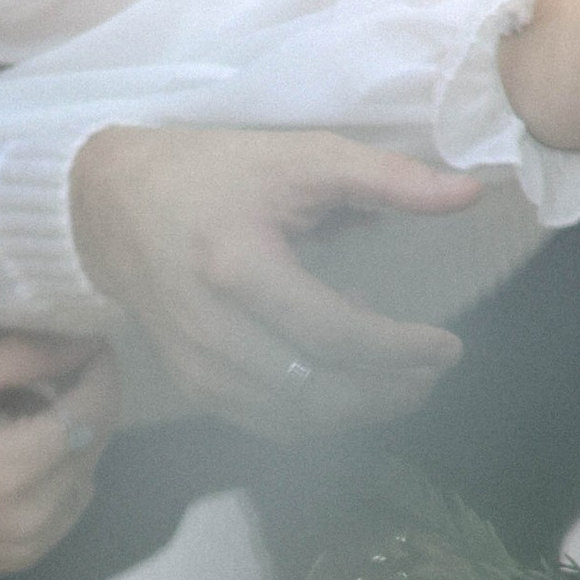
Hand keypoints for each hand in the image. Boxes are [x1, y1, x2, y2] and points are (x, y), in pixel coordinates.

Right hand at [0, 333, 116, 579]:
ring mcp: (31, 542)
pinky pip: (67, 505)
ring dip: (73, 435)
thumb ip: (15, 359)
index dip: (102, 370)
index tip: (91, 340)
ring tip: (24, 409)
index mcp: (13, 468)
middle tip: (51, 364)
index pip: (94, 410)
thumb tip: (79, 344)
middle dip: (87, 396)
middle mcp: (34, 514)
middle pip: (96, 441)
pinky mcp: (22, 557)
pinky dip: (59, 472)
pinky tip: (17, 452)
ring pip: (87, 473)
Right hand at [71, 125, 482, 438]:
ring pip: (295, 420)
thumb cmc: (212, 173)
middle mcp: (213, 329)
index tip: (449, 346)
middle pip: (319, 393)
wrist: (111, 204)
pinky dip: (318, 416)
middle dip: (390, 392)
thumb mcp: (301, 156)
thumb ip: (387, 177)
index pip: (336, 336)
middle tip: (434, 371)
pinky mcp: (192, 385)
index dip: (401, 351)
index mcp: (239, 268)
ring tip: (402, 381)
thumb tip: (469, 194)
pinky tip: (344, 383)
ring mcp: (197, 366)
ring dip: (359, 411)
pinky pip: (267, 423)